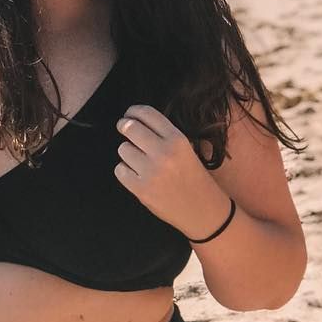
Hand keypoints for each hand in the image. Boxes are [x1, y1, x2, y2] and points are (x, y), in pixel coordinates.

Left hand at [114, 104, 228, 238]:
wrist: (201, 209)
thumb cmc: (193, 178)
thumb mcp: (186, 149)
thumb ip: (163, 136)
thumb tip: (134, 122)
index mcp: (177, 139)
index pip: (148, 114)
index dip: (134, 111)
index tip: (129, 114)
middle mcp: (163, 153)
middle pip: (130, 128)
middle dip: (124, 126)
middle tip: (123, 129)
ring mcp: (151, 171)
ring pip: (123, 149)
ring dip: (127, 153)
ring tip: (138, 161)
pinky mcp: (141, 189)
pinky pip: (120, 171)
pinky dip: (124, 172)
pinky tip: (135, 175)